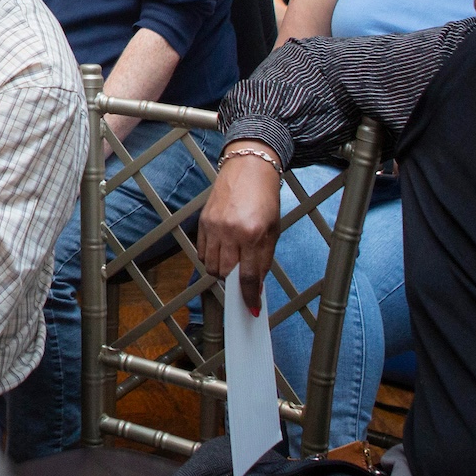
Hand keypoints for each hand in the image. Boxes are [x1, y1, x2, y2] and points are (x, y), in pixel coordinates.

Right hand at [196, 151, 283, 315]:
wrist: (248, 168)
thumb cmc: (264, 197)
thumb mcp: (273, 230)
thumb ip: (264, 258)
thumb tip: (255, 284)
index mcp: (253, 234)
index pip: (248, 276)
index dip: (248, 296)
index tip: (251, 307)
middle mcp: (231, 232)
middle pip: (226, 274)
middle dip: (234, 283)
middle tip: (242, 281)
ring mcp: (214, 226)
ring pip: (211, 266)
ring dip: (222, 272)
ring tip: (233, 263)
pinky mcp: (203, 221)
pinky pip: (202, 252)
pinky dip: (211, 258)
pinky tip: (222, 252)